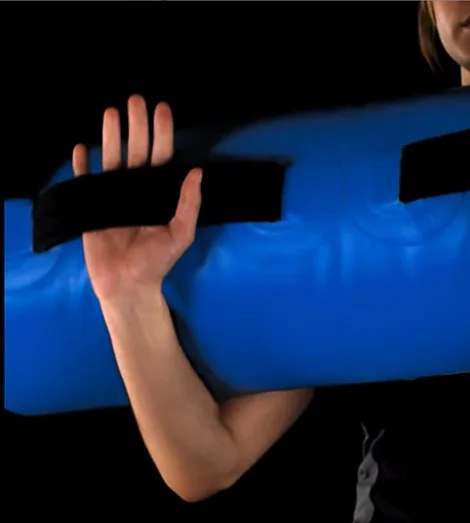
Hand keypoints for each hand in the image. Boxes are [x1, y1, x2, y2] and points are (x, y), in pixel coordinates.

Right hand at [75, 95, 202, 301]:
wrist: (128, 285)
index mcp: (159, 192)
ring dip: (111, 135)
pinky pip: (86, 181)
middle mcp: (137, 188)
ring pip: (112, 158)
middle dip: (137, 125)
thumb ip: (189, 204)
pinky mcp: (92, 206)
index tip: (162, 110)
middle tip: (136, 100)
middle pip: (136, 149)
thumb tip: (197, 172)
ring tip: (111, 112)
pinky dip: (83, 165)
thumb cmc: (157, 262)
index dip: (162, 133)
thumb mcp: (180, 234)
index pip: (162, 156)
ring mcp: (113, 195)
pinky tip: (82, 148)